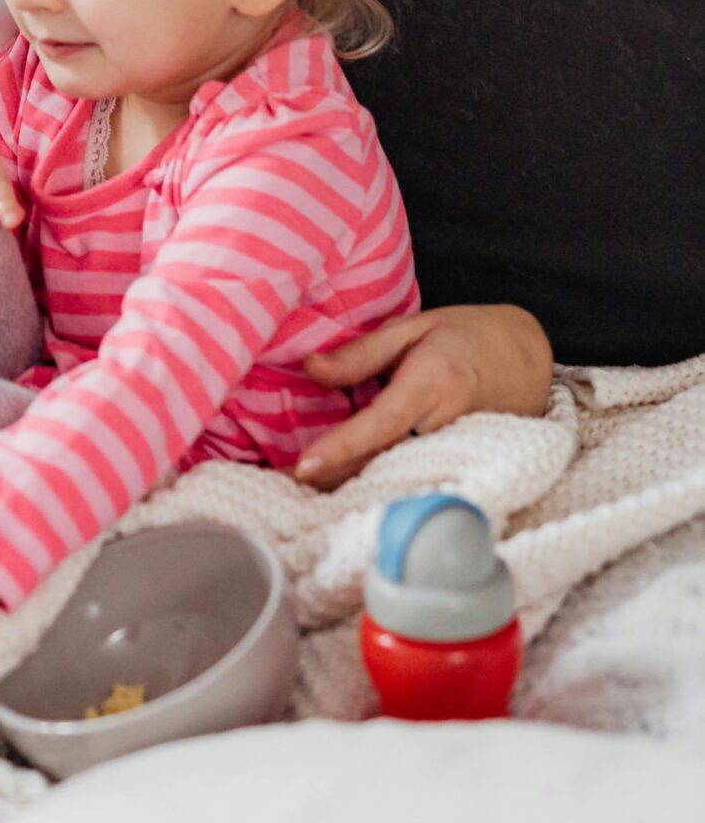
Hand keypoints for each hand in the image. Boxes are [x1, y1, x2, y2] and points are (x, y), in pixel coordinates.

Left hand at [295, 302, 553, 487]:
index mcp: (434, 382)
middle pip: (388, 461)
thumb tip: (309, 368)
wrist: (529, 355)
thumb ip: (361, 353)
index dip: (342, 448)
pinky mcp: (469, 462)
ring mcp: (464, 449)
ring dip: (361, 487)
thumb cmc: (467, 334)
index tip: (305, 468)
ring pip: (404, 476)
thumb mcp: (413, 327)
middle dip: (340, 479)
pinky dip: (389, 485)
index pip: (381, 423)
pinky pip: (421, 477)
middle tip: (293, 485)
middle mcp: (449, 422)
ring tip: (315, 495)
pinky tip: (357, 491)